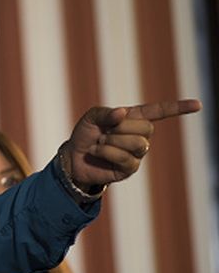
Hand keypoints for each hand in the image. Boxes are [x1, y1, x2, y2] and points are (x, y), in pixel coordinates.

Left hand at [62, 99, 201, 187]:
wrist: (73, 156)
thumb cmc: (85, 133)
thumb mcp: (92, 117)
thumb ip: (106, 113)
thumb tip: (122, 113)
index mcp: (134, 118)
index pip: (159, 111)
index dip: (178, 108)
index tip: (198, 105)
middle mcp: (139, 135)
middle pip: (147, 128)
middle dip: (121, 128)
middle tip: (104, 132)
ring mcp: (137, 153)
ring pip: (138, 144)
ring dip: (112, 141)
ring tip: (100, 142)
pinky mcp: (130, 168)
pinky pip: (125, 158)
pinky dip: (106, 152)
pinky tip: (96, 151)